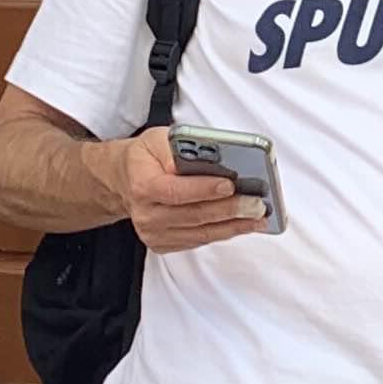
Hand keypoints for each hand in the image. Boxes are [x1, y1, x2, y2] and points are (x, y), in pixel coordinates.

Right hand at [119, 125, 267, 253]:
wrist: (124, 180)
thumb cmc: (145, 158)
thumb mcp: (156, 139)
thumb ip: (180, 147)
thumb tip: (209, 157)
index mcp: (143, 185)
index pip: (176, 191)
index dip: (204, 189)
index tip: (230, 184)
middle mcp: (146, 214)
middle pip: (194, 215)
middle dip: (230, 210)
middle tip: (256, 203)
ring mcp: (154, 233)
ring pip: (200, 233)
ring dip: (234, 226)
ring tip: (258, 217)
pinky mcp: (163, 244)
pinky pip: (198, 241)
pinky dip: (223, 232)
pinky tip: (242, 224)